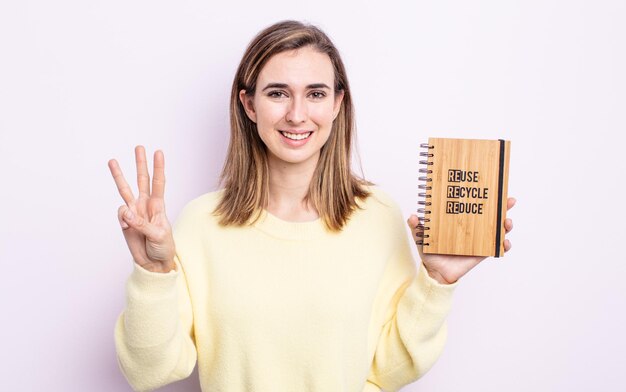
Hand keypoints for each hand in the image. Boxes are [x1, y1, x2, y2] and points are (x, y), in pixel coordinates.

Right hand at [108, 145, 175, 272]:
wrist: (154, 263)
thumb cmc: (163, 247)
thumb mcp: (158, 235)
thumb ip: (141, 223)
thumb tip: (126, 212)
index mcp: (158, 206)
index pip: (159, 183)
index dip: (158, 168)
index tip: (159, 152)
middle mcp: (145, 205)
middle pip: (142, 180)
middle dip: (141, 164)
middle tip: (139, 147)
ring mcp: (134, 212)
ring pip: (125, 190)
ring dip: (119, 175)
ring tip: (112, 160)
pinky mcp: (125, 221)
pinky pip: (120, 214)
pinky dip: (122, 219)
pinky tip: (127, 227)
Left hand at [407, 197, 515, 284]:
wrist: (434, 273)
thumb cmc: (429, 253)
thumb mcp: (421, 236)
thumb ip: (416, 226)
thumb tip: (412, 216)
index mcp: (460, 221)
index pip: (475, 206)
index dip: (486, 197)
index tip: (494, 188)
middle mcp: (472, 229)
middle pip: (492, 215)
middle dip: (504, 207)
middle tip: (509, 201)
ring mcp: (479, 241)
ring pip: (499, 230)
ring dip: (507, 225)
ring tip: (507, 222)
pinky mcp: (482, 253)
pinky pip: (498, 249)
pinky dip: (505, 245)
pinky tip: (505, 243)